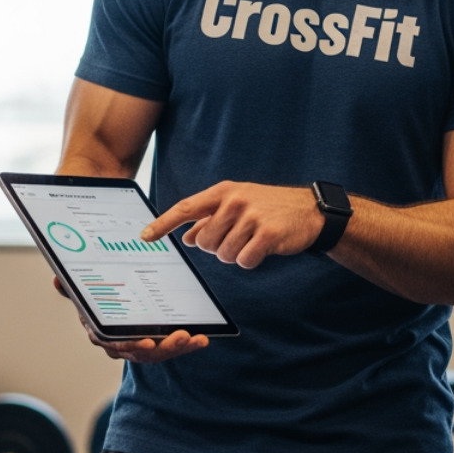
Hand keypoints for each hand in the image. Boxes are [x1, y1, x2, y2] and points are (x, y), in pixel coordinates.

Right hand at [52, 276, 209, 363]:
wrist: (109, 312)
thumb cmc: (97, 304)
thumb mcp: (84, 296)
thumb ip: (72, 290)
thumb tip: (57, 280)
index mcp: (103, 334)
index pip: (116, 343)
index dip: (132, 345)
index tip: (148, 342)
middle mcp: (120, 345)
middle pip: (142, 350)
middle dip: (163, 346)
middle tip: (180, 337)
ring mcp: (139, 348)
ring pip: (159, 352)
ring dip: (177, 347)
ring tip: (193, 338)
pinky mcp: (156, 346)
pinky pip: (170, 348)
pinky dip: (187, 345)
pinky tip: (202, 339)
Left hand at [142, 181, 324, 268]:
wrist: (309, 211)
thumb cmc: (268, 208)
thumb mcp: (237, 205)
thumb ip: (210, 219)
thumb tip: (187, 238)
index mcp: (223, 191)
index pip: (185, 208)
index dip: (163, 224)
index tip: (145, 236)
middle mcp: (234, 201)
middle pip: (204, 241)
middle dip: (217, 247)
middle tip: (238, 237)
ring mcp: (251, 216)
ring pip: (223, 254)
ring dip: (236, 255)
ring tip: (252, 240)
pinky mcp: (267, 233)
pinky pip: (244, 261)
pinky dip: (251, 261)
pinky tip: (263, 248)